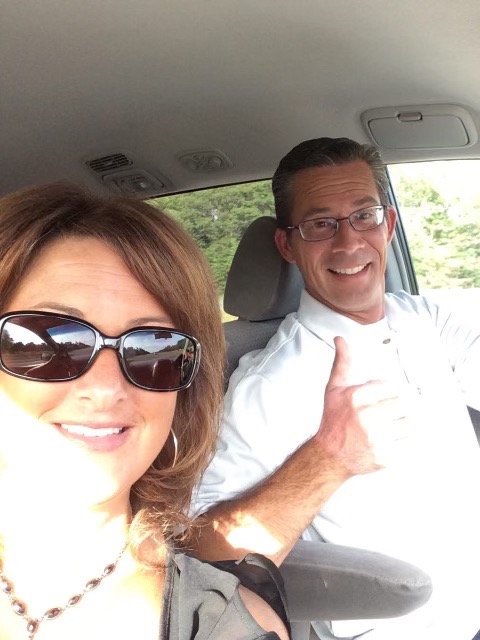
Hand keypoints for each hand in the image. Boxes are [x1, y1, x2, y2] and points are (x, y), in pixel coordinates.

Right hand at [315, 336, 405, 476]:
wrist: (329, 455)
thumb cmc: (333, 420)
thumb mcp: (334, 389)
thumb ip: (342, 363)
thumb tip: (340, 339)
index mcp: (357, 397)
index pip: (390, 388)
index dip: (384, 394)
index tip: (374, 402)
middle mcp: (367, 417)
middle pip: (400, 404)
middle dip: (391, 409)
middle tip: (377, 417)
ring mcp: (377, 438)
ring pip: (406, 424)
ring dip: (397, 426)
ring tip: (380, 430)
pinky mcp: (385, 456)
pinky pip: (404, 443)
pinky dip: (395, 444)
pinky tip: (380, 444)